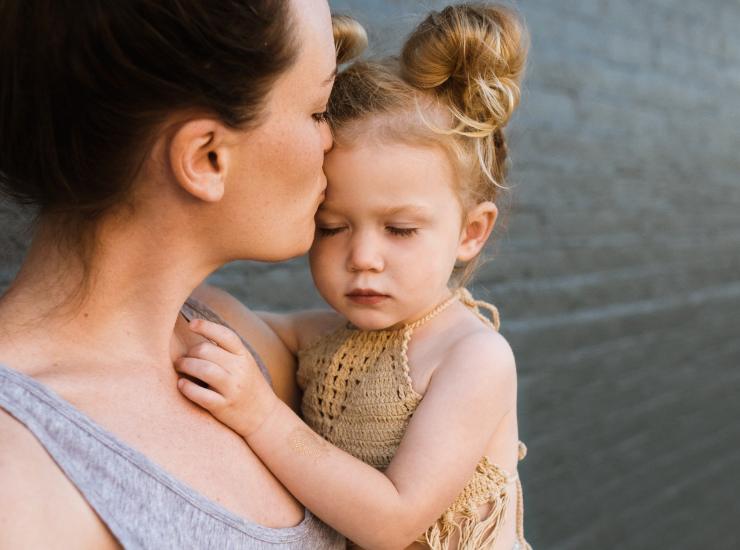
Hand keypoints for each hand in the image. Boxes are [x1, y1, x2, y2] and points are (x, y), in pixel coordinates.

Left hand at [174, 318, 278, 436]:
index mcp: (244, 356)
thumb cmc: (248, 386)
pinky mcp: (223, 407)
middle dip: (189, 352)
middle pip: (206, 350)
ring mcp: (232, 389)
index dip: (206, 326)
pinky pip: (200, 394)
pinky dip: (187, 387)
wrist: (264, 416)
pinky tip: (181, 384)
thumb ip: (226, 351)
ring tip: (179, 367)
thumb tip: (199, 333)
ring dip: (185, 365)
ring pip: (203, 369)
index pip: (225, 335)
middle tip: (182, 358)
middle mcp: (240, 369)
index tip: (192, 324)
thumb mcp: (244, 364)